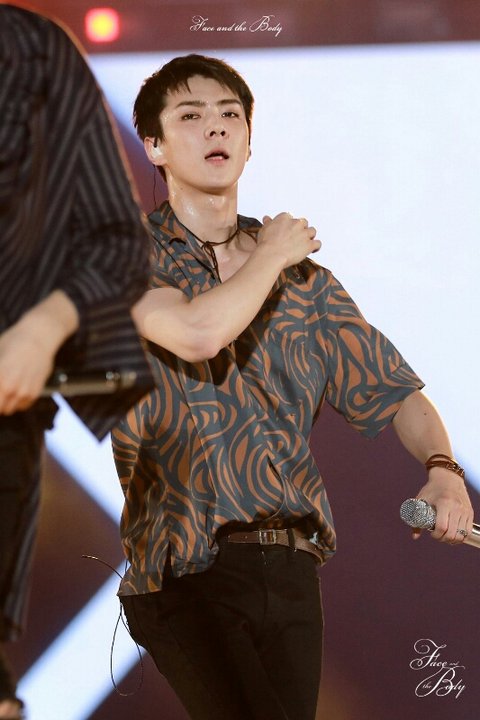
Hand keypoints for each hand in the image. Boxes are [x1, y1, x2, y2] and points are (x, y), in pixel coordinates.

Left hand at [0, 290, 78, 413]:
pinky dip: (18, 401)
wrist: (40, 336)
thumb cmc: (14, 341)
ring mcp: (24, 392)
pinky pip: (22, 405)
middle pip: (0, 408)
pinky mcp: (35, 392)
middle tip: (0, 390)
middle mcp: (11, 388)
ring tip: (6, 388)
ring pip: (9, 409)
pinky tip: (17, 387)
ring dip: (5, 402)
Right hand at [258, 212, 320, 267]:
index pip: (291, 218)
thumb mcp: (264, 229)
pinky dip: (316, 247)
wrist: (271, 255)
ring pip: (312, 231)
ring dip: (310, 236)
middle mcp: (296, 223)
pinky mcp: (309, 245)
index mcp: (285, 218)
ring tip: (305, 243)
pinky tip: (313, 249)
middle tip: (296, 237)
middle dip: (301, 229)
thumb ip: (268, 223)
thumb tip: (267, 218)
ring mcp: (304, 234)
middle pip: (303, 223)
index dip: (290, 225)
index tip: (288, 231)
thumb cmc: (266, 243)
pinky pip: (318, 244)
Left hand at [413, 467, 473, 543]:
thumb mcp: (421, 500)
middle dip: (443, 539)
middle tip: (437, 536)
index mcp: (444, 503)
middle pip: (452, 534)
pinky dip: (461, 537)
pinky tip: (454, 535)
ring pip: (461, 535)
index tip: (431, 534)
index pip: (442, 527)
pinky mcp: (470, 512)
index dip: (436, 535)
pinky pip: (468, 531)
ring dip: (452, 540)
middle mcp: (456, 508)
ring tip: (445, 536)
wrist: (448, 477)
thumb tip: (414, 536)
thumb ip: (417, 518)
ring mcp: (465, 511)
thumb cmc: (432, 488)